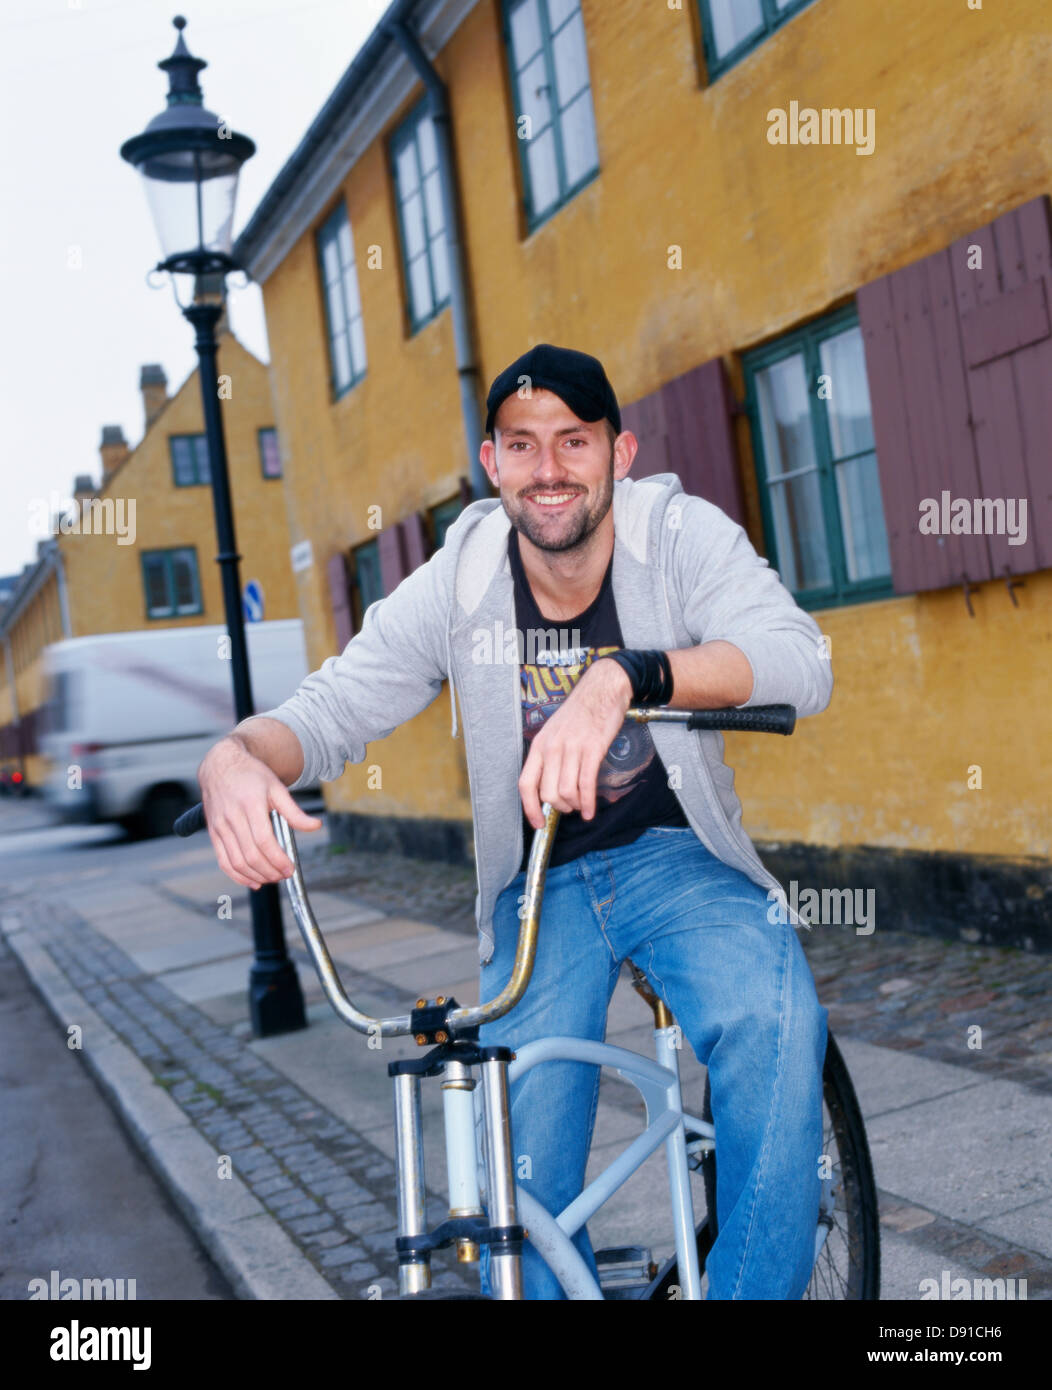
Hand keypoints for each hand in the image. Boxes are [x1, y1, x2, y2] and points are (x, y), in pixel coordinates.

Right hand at [198, 736, 322, 888]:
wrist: (221, 765)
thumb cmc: (251, 775)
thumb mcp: (276, 787)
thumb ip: (294, 811)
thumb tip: (315, 826)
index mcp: (251, 804)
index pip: (264, 840)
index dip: (278, 859)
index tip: (290, 869)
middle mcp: (232, 817)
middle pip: (251, 855)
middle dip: (270, 871)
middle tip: (284, 875)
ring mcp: (220, 827)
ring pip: (237, 862)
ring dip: (256, 876)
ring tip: (272, 878)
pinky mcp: (213, 833)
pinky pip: (223, 861)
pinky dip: (237, 876)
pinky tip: (253, 881)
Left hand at [518, 658, 631, 829]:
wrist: (602, 690)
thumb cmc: (579, 713)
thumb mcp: (554, 732)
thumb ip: (549, 758)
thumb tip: (548, 788)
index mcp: (539, 745)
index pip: (525, 784)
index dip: (529, 809)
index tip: (538, 823)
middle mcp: (552, 748)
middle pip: (547, 793)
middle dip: (558, 808)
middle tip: (567, 809)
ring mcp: (572, 748)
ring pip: (566, 791)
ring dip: (573, 806)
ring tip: (579, 807)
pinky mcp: (593, 749)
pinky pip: (586, 784)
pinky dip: (587, 803)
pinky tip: (590, 811)